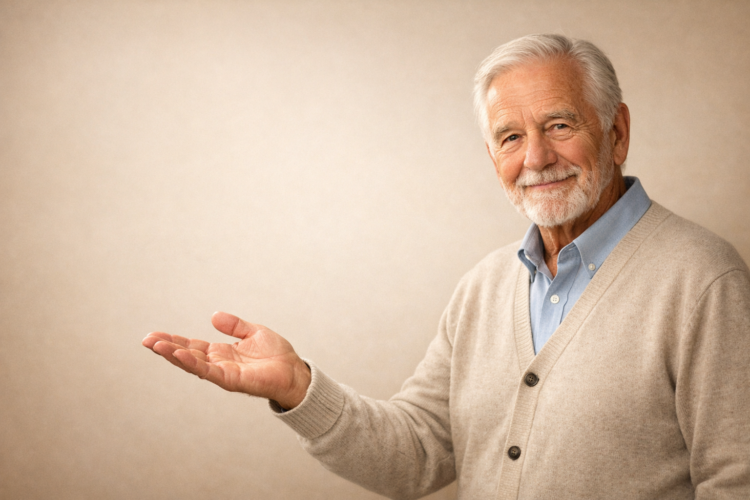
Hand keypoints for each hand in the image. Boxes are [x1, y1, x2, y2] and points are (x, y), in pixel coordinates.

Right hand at [142, 312, 310, 409]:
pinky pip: (209, 371)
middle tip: (146, 340)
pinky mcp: (232, 380)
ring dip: (174, 356)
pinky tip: (180, 355)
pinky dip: (193, 364)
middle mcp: (219, 364)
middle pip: (187, 355)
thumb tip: (214, 316)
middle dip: (167, 348)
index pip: (192, 346)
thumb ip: (235, 325)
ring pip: (193, 364)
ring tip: (156, 346)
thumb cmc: (278, 356)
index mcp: (222, 353)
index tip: (155, 335)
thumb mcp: (254, 332)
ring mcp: (223, 373)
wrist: (295, 372)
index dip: (174, 341)